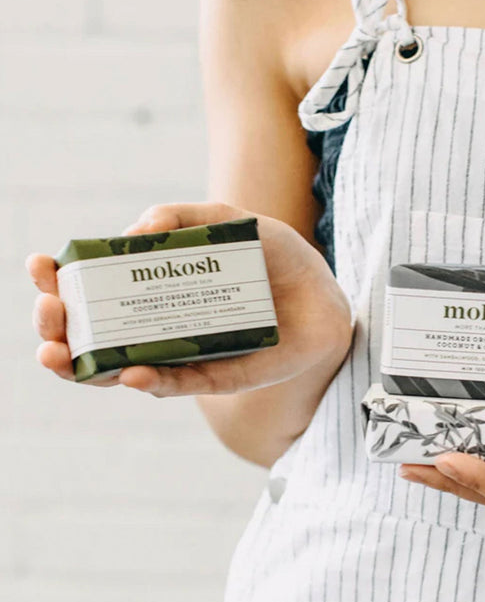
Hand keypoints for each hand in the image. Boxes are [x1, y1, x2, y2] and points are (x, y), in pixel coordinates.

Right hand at [26, 201, 351, 395]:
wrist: (326, 293)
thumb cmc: (276, 257)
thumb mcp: (231, 222)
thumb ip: (184, 217)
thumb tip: (135, 232)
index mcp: (154, 288)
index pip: (92, 291)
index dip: (58, 281)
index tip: (40, 264)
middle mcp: (161, 326)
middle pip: (92, 337)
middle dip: (56, 328)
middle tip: (49, 311)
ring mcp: (185, 355)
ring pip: (121, 371)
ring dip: (85, 366)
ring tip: (59, 354)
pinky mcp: (219, 376)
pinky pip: (178, 385)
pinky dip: (152, 382)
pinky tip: (132, 373)